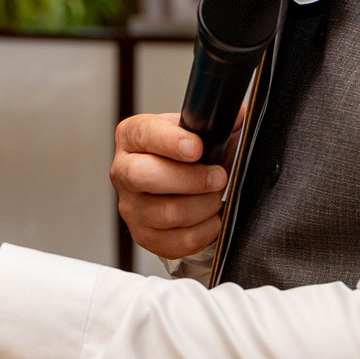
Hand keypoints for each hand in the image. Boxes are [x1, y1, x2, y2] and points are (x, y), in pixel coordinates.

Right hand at [111, 112, 226, 261]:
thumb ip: (217, 122)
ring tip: (217, 197)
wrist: (177, 184)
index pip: (143, 135)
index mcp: (132, 137)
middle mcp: (123, 171)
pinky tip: (211, 218)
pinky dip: (202, 232)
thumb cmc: (184, 155)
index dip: (170, 141)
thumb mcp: (197, 130)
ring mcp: (131, 206)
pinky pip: (176, 242)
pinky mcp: (144, 235)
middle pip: (144, 177)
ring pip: (166, 213)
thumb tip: (236, 117)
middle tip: (218, 177)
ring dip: (202, 206)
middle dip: (190, 179)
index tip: (197, 148)